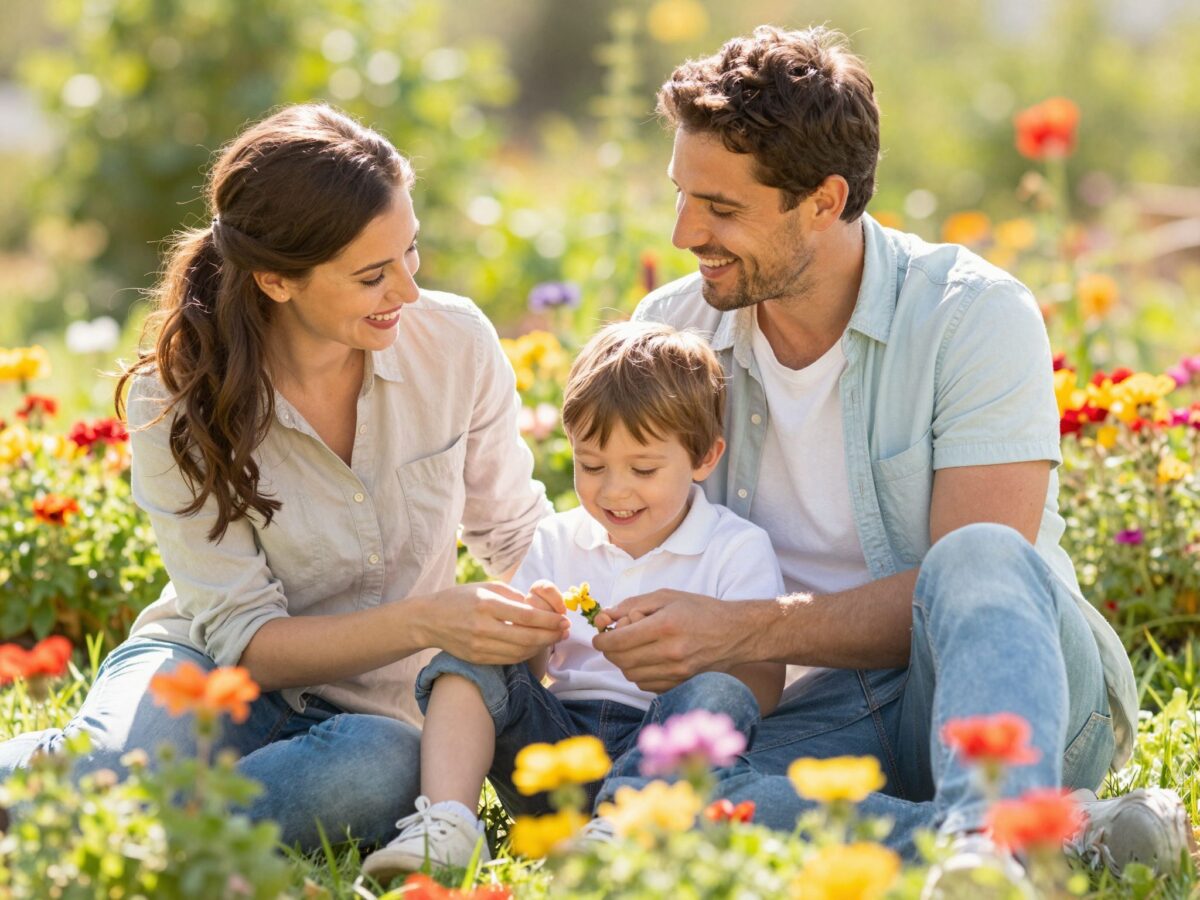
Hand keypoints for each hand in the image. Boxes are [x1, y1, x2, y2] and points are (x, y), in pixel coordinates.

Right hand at [428, 581, 568, 664]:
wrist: (429, 620)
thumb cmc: (460, 598)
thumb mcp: (485, 587)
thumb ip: (512, 596)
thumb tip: (538, 607)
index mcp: (487, 604)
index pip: (527, 616)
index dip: (550, 621)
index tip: (565, 619)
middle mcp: (483, 627)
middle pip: (528, 637)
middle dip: (551, 635)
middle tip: (565, 631)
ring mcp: (480, 646)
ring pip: (520, 652)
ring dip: (542, 646)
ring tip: (554, 639)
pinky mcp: (478, 658)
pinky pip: (509, 659)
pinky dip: (526, 654)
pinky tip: (535, 646)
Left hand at [591, 589, 743, 692]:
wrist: (736, 632)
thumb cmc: (700, 610)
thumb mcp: (666, 596)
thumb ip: (633, 604)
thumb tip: (605, 616)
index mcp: (666, 626)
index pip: (619, 641)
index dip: (602, 640)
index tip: (599, 637)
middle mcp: (671, 651)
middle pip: (622, 660)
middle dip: (610, 651)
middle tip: (611, 641)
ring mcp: (677, 671)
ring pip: (631, 675)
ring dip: (623, 663)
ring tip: (630, 649)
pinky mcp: (681, 683)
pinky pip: (646, 685)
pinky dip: (638, 674)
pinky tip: (645, 660)